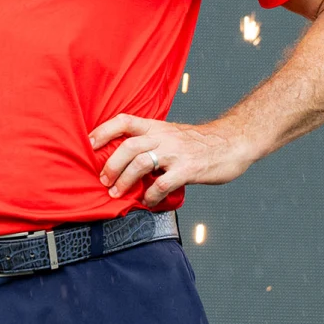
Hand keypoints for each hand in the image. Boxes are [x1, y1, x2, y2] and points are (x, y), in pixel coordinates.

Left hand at [89, 115, 257, 206]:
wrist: (234, 142)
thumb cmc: (200, 143)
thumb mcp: (172, 134)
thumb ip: (152, 142)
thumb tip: (126, 159)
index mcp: (157, 126)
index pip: (125, 120)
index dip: (104, 130)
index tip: (89, 143)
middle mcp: (164, 137)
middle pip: (128, 146)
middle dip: (111, 164)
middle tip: (103, 180)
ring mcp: (176, 153)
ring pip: (140, 163)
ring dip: (125, 181)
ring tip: (117, 194)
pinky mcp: (189, 169)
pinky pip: (163, 183)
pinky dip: (151, 195)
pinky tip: (148, 202)